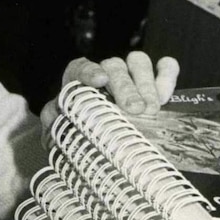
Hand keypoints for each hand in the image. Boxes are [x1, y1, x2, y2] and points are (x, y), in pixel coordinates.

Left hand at [40, 51, 179, 147]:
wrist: (109, 156)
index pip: (79, 69)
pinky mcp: (156, 85)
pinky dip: (167, 76)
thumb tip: (52, 129)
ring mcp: (132, 78)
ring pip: (138, 63)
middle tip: (135, 109)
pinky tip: (167, 95)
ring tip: (151, 110)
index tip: (99, 81)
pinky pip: (165, 68)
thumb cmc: (83, 143)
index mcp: (79, 86)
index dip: (89, 71)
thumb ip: (56, 129)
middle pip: (113, 67)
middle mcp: (105, 77)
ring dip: (146, 84)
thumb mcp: (65, 137)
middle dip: (125, 87)